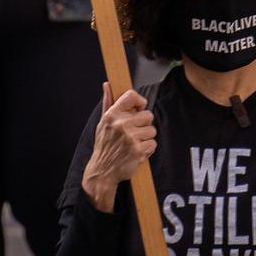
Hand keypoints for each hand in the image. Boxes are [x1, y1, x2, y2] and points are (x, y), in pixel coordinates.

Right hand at [81, 82, 156, 212]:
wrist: (102, 170)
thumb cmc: (104, 145)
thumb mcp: (103, 122)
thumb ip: (108, 102)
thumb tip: (107, 85)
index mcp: (113, 114)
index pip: (132, 96)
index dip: (139, 102)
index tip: (138, 109)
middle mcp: (121, 124)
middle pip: (148, 115)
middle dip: (144, 124)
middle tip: (134, 132)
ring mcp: (130, 137)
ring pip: (152, 131)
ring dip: (146, 138)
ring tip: (135, 143)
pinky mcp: (138, 150)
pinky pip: (153, 144)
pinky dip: (147, 149)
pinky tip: (137, 151)